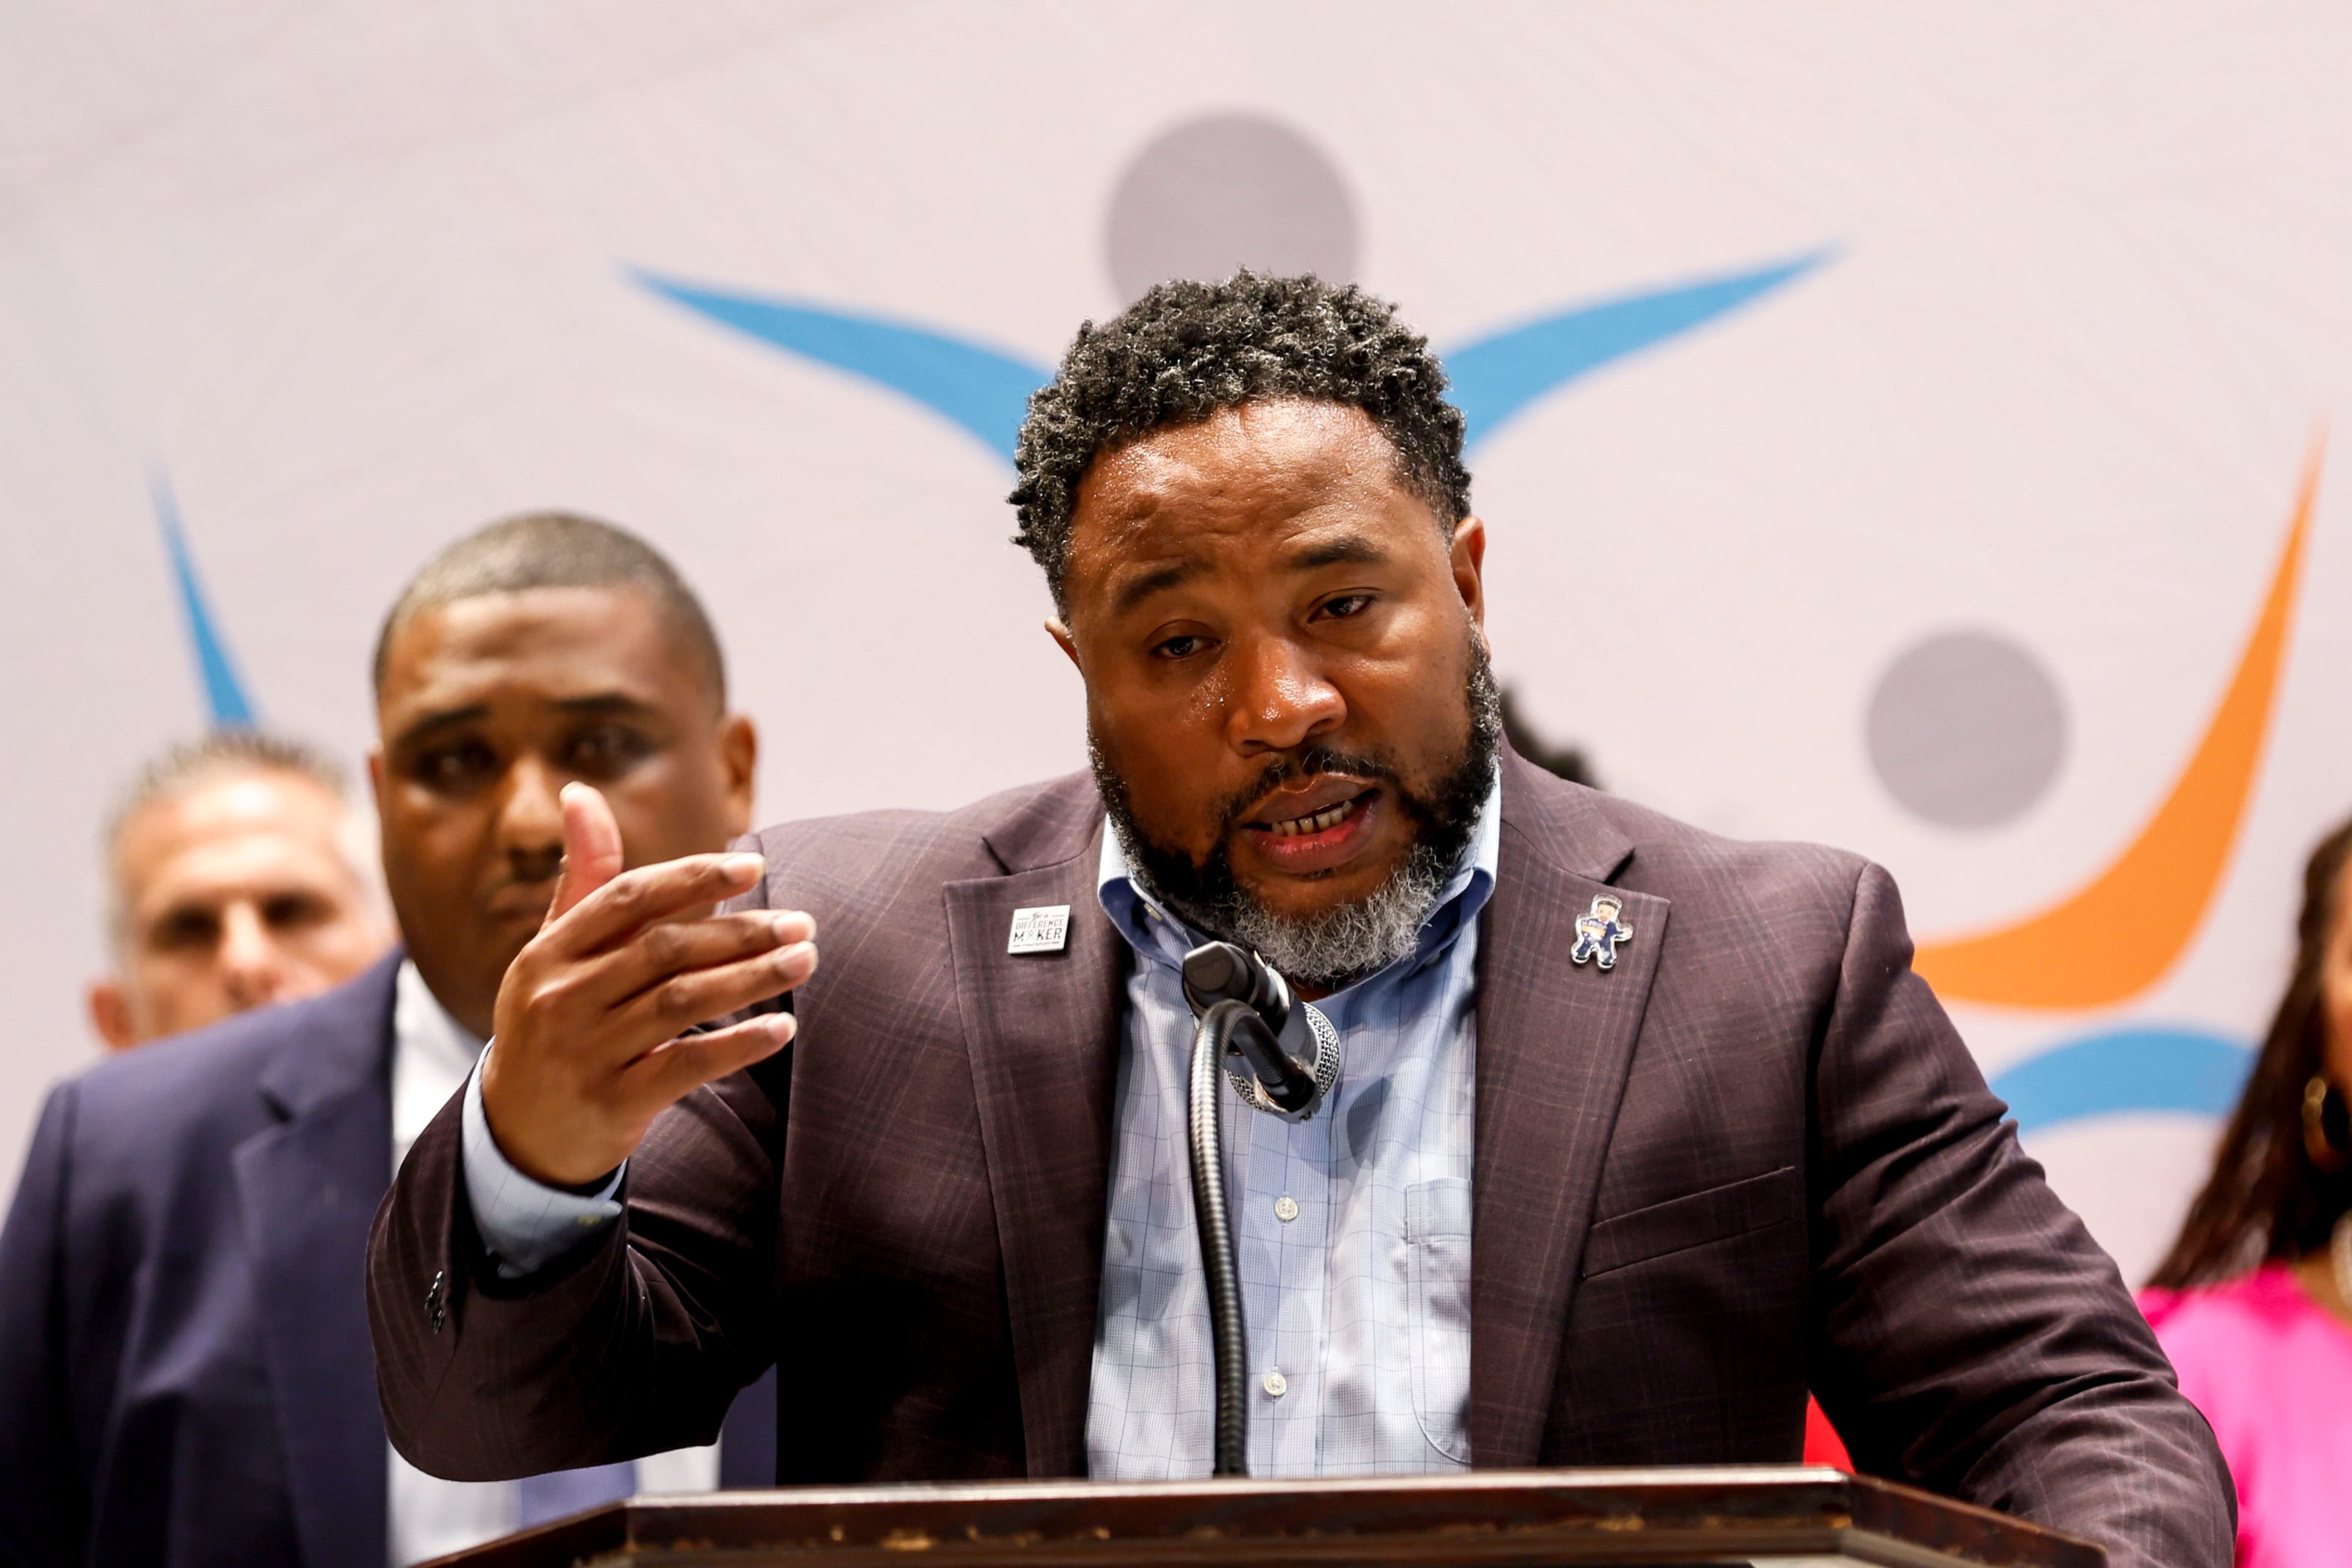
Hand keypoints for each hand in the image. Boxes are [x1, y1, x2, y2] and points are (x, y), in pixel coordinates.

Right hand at [479, 783, 816, 1186]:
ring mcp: (585, 1053)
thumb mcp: (554, 952)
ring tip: (805, 961)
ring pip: (682, 1003)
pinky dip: (738, 1045)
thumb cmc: (554, 1021)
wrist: (518, 1132)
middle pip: (666, 949)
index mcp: (548, 952)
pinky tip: (783, 1028)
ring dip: (752, 979)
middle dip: (741, 932)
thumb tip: (581, 792)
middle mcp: (561, 998)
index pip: (628, 899)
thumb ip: (583, 878)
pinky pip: (686, 1066)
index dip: (692, 878)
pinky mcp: (612, 1102)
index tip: (752, 868)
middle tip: (801, 923)